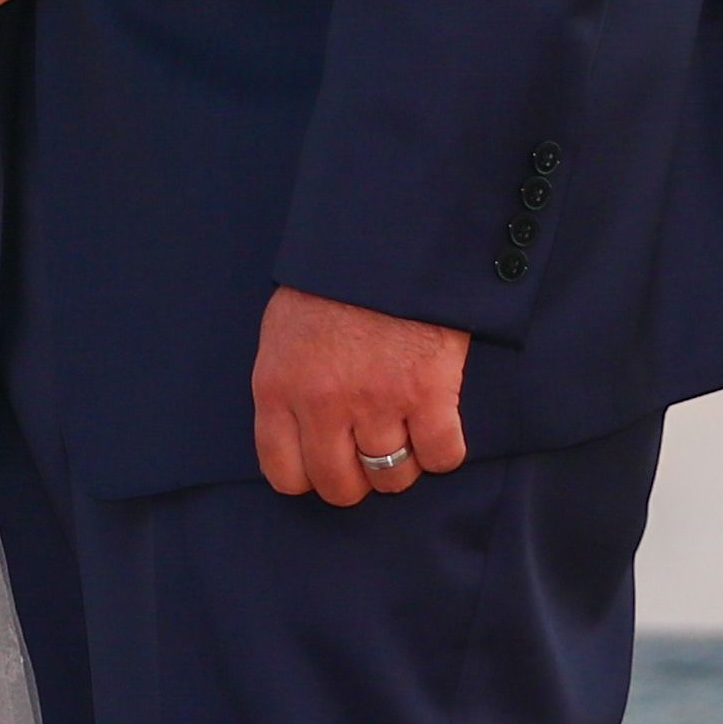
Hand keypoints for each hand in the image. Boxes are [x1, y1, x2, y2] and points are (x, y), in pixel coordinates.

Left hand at [256, 283, 469, 505]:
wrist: (386, 237)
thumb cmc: (334, 280)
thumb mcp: (283, 330)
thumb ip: (286, 386)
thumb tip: (297, 434)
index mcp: (278, 388)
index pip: (284, 474)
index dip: (310, 476)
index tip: (329, 462)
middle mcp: (322, 404)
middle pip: (339, 486)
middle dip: (358, 479)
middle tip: (371, 454)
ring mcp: (376, 402)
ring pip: (391, 478)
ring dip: (403, 465)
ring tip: (407, 435)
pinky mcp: (429, 393)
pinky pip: (441, 456)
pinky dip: (444, 451)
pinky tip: (439, 427)